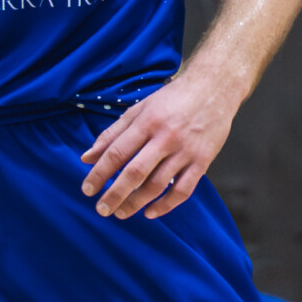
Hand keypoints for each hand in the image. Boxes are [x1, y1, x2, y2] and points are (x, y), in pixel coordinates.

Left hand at [80, 64, 240, 219]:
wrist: (215, 88)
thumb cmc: (174, 99)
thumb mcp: (140, 109)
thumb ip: (112, 134)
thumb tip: (87, 158)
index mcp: (147, 122)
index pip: (117, 153)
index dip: (99, 174)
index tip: (87, 189)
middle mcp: (166, 137)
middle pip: (135, 172)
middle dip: (115, 194)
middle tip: (102, 209)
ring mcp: (186, 150)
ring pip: (158, 185)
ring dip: (136, 203)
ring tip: (122, 213)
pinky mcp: (203, 160)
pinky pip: (183, 190)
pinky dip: (166, 205)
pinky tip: (150, 212)